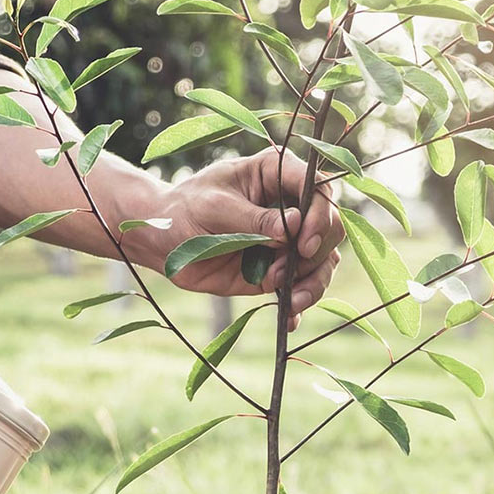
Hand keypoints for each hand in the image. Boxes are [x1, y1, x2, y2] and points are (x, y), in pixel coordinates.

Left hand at [152, 147, 342, 325]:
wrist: (163, 242)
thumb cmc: (185, 210)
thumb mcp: (215, 208)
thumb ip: (254, 219)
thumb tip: (292, 227)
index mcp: (276, 173)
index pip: (318, 189)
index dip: (320, 215)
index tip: (303, 243)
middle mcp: (290, 205)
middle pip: (330, 227)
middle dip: (318, 252)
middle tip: (291, 269)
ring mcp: (286, 241)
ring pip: (322, 260)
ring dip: (314, 283)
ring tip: (293, 301)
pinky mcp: (277, 270)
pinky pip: (301, 287)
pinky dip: (300, 305)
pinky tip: (290, 320)